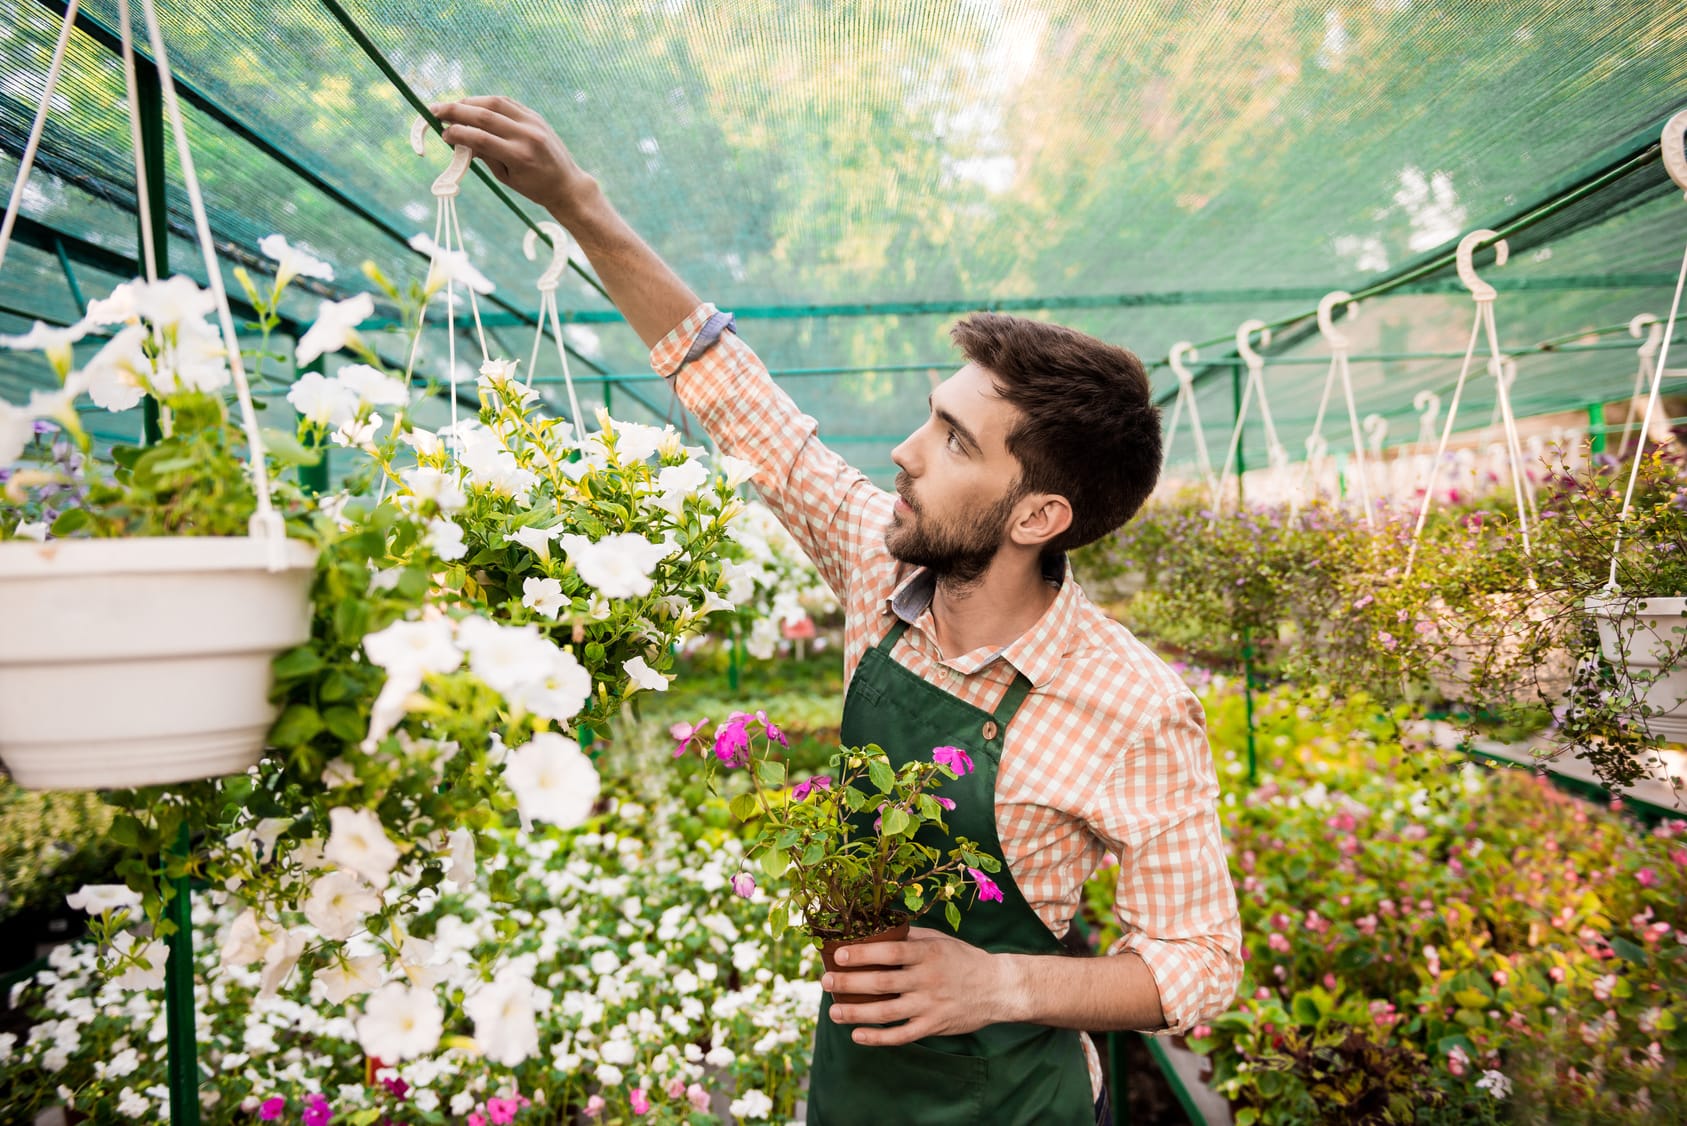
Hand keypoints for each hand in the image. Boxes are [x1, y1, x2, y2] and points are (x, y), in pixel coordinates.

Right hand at [430, 97, 596, 220]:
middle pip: (484, 115)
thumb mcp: (506, 177)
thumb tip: (458, 137)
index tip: (442, 134)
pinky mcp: (535, 116)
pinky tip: (473, 105)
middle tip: (434, 110)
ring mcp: (533, 122)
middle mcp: (527, 135)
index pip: (481, 137)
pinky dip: (487, 101)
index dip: (458, 133)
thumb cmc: (533, 187)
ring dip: (470, 101)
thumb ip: (484, 155)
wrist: (566, 184)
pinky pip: (507, 102)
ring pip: (495, 102)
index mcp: (519, 156)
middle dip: (456, 110)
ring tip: (452, 107)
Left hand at [823, 927, 1017, 1045]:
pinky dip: (877, 1038)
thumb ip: (910, 937)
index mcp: (927, 954)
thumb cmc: (963, 959)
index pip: (889, 953)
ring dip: (856, 1014)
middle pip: (881, 983)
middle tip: (826, 982)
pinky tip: (858, 1035)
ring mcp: (930, 1006)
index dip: (862, 954)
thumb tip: (876, 927)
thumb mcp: (940, 940)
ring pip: (886, 1013)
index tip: (838, 954)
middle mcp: (927, 980)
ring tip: (833, 1012)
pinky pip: (901, 1035)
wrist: (998, 988)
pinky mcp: (933, 1026)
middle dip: (849, 983)